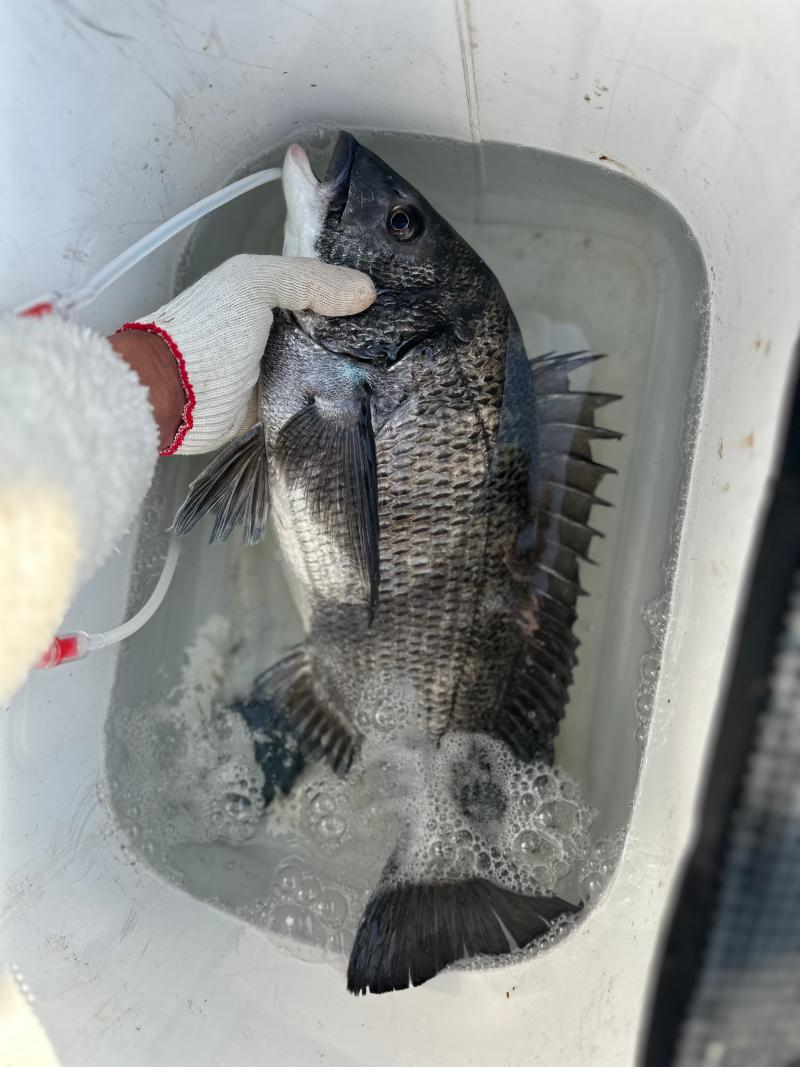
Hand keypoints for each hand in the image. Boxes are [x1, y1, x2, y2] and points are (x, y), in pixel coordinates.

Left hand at [118, 254, 375, 454]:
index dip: (352, 284)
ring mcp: (279, 365)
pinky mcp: (281, 402)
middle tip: (403, 330)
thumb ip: (307, 279)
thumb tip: (365, 292)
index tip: (394, 290)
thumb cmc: (209, 331)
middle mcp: (275, 325)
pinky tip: (372, 391)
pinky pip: (317, 394)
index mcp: (265, 289)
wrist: (175, 396)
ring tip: (398, 361)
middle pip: (329, 322)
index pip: (320, 281)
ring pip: (328, 359)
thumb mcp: (254, 283)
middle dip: (361, 325)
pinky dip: (338, 393)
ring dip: (354, 362)